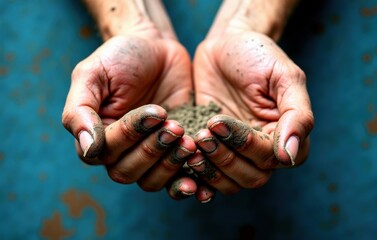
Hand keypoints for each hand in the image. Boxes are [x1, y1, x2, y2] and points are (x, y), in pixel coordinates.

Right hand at [62, 30, 197, 191]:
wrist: (157, 48)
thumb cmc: (121, 58)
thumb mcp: (92, 74)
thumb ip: (80, 111)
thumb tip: (88, 148)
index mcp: (96, 135)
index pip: (107, 152)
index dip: (131, 136)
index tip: (156, 112)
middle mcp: (120, 151)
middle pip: (127, 172)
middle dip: (153, 150)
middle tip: (175, 126)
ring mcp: (148, 153)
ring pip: (150, 181)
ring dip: (170, 165)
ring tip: (189, 142)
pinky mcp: (172, 152)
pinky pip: (175, 178)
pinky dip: (186, 180)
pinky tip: (199, 173)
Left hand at [191, 30, 313, 193]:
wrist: (224, 44)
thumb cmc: (257, 55)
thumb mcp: (284, 76)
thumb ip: (297, 114)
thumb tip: (290, 155)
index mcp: (284, 134)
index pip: (271, 159)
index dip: (246, 147)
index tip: (220, 123)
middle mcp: (262, 148)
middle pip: (251, 176)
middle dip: (225, 158)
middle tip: (203, 134)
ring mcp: (235, 150)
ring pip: (230, 182)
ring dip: (211, 169)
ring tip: (193, 145)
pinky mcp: (213, 148)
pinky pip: (208, 175)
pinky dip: (197, 176)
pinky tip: (184, 165)